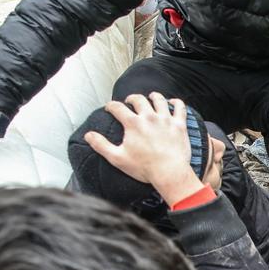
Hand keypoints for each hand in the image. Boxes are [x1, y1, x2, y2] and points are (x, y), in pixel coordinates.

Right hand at [83, 93, 202, 205]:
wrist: (170, 172)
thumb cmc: (144, 167)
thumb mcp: (117, 158)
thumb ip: (101, 145)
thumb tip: (88, 135)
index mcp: (133, 123)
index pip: (118, 107)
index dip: (111, 106)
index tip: (109, 108)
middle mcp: (149, 117)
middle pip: (139, 99)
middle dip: (131, 98)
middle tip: (129, 101)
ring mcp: (165, 120)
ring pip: (159, 100)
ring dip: (153, 96)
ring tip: (150, 97)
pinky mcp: (179, 125)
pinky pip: (180, 108)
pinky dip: (176, 102)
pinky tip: (173, 102)